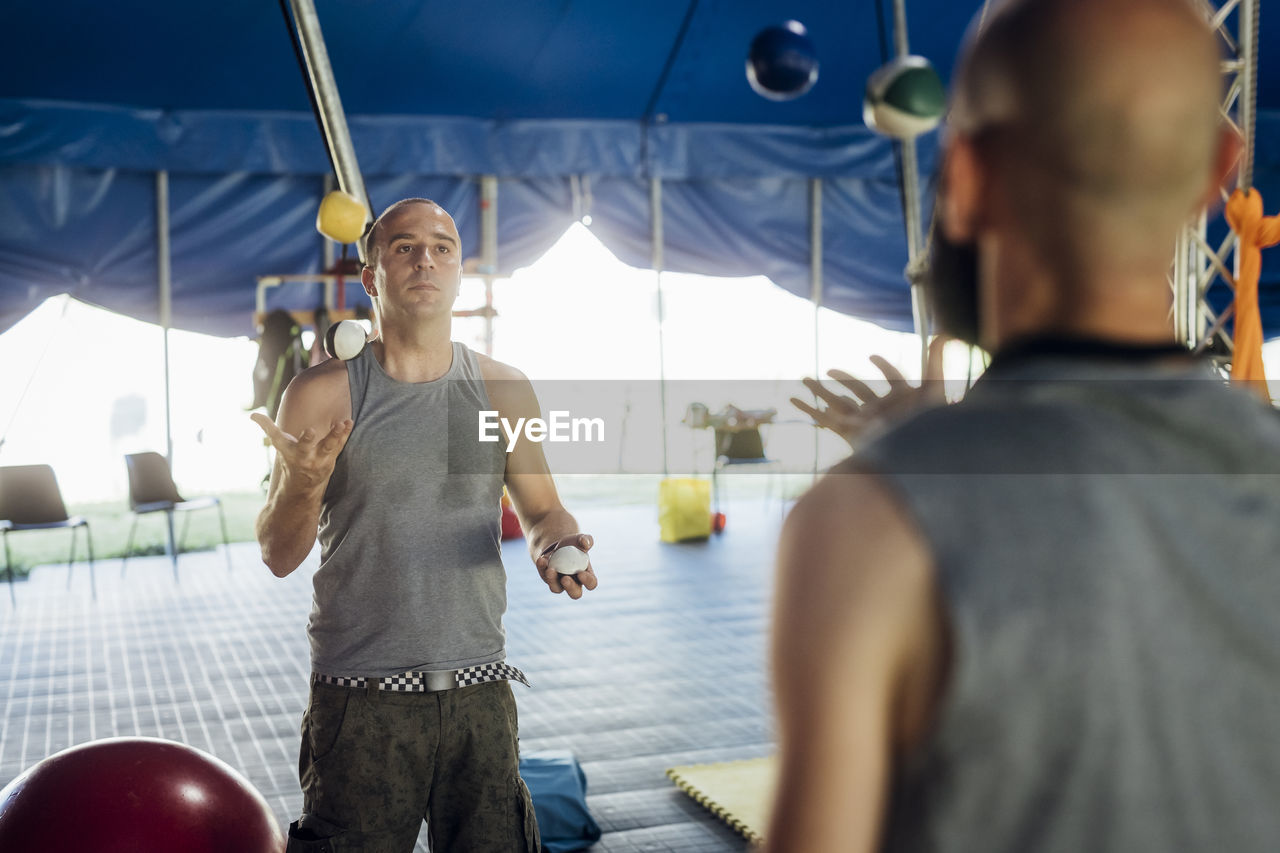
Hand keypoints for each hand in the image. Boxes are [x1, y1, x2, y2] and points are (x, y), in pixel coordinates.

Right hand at [250, 413, 352, 491]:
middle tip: (312, 430)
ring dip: (334, 435)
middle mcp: (302, 456)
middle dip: (308, 439)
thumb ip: (268, 428)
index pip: (282, 440)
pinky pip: (339, 445)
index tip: (296, 429)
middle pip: (305, 447)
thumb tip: (251, 415)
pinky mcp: (331, 459)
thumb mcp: (279, 445)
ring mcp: (318, 459)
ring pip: (327, 447)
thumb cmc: (290, 459)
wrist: (301, 487)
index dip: (282, 433)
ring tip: (340, 424)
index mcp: (288, 451)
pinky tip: (349, 422)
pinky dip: (345, 434)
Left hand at [535, 533, 597, 600]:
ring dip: (553, 580)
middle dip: (570, 588)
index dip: (587, 581)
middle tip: (565, 578)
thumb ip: (586, 539)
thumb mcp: (580, 539)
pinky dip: (542, 568)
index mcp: (586, 576)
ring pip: (556, 588)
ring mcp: (560, 583)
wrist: (558, 545)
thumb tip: (585, 543)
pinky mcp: (548, 578)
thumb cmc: (574, 544)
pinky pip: (544, 576)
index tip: (580, 573)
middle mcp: (574, 583)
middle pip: (575, 594)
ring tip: (550, 569)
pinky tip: (542, 559)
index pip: (591, 583)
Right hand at [791, 337, 947, 447]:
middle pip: (859, 390)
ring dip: (820, 390)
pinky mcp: (849, 431)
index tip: (871, 356)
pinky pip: (825, 418)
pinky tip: (794, 400)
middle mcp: (880, 410)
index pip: (892, 379)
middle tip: (829, 369)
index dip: (883, 367)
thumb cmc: (928, 425)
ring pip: (837, 401)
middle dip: (843, 378)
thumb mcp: (934, 389)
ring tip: (804, 378)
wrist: (914, 454)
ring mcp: (862, 421)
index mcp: (901, 400)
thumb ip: (936, 363)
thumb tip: (944, 335)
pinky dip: (808, 409)